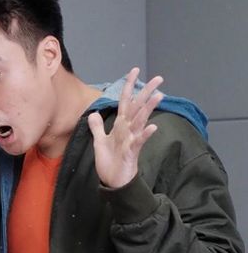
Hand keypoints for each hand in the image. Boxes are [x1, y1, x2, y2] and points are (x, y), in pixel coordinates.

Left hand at [88, 67, 163, 188]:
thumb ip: (97, 127)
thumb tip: (93, 113)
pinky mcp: (132, 152)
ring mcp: (131, 140)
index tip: (134, 70)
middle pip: (137, 107)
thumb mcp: (99, 141)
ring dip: (148, 109)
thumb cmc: (109, 161)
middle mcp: (128, 130)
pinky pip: (139, 142)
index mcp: (120, 125)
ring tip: (159, 96)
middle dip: (146, 92)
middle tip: (159, 78)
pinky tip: (153, 127)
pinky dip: (145, 134)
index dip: (128, 86)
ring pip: (141, 121)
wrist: (114, 181)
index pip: (125, 101)